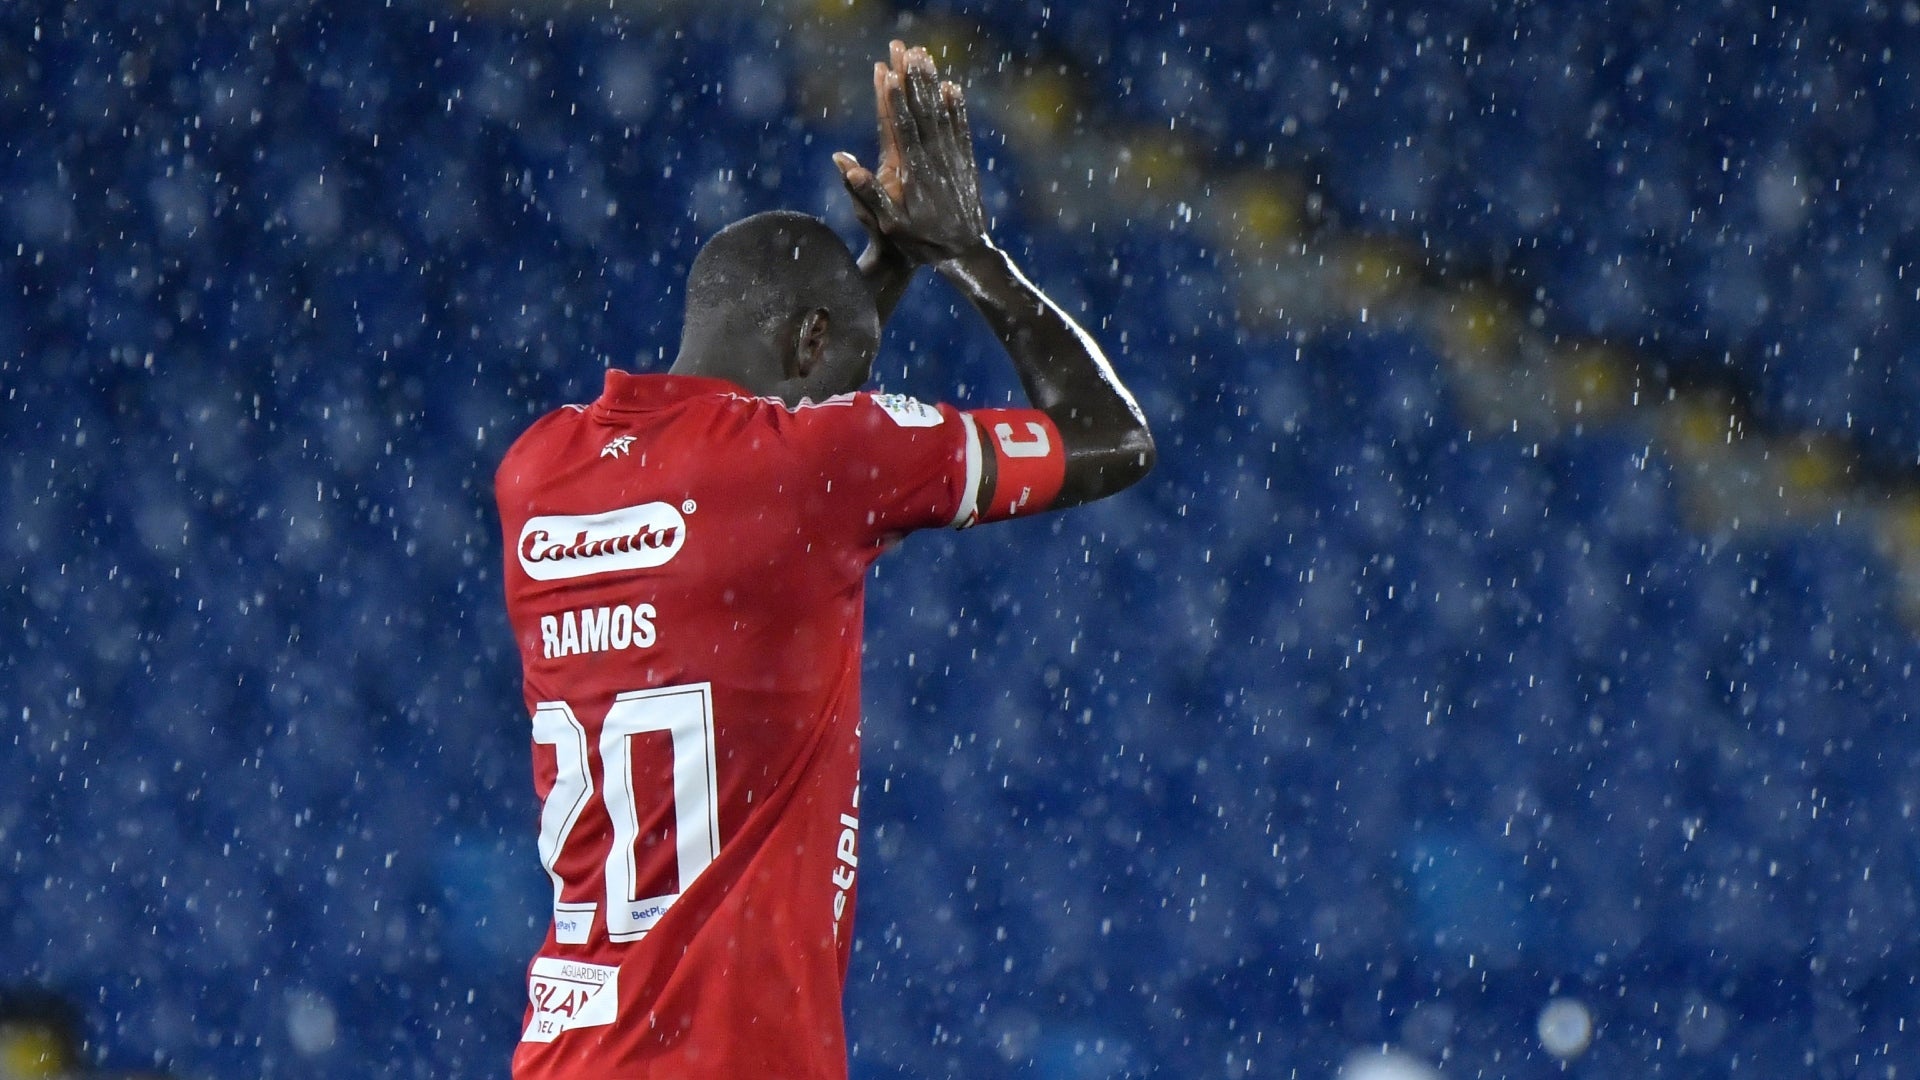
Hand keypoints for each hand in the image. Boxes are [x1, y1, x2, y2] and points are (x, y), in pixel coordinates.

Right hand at [834, 41, 988, 266]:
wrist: (965, 254)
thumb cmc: (921, 242)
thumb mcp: (889, 225)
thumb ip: (868, 194)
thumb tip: (845, 163)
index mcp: (913, 172)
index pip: (901, 128)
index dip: (893, 99)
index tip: (887, 72)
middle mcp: (935, 160)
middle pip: (921, 112)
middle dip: (911, 79)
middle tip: (904, 50)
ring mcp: (952, 160)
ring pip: (941, 115)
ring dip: (931, 85)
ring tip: (924, 56)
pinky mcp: (964, 163)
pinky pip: (960, 128)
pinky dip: (956, 107)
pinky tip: (952, 88)